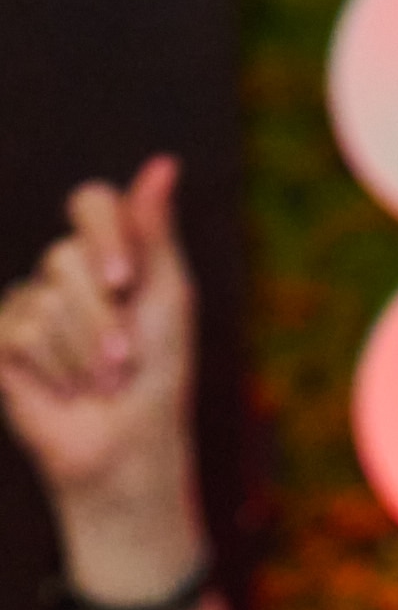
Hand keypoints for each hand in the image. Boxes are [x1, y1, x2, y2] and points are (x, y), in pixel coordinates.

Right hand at [0, 156, 195, 508]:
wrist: (129, 447)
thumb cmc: (159, 377)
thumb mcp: (168, 300)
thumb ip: (156, 233)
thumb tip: (164, 162)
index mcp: (106, 254)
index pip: (91, 202)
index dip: (104, 235)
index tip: (125, 281)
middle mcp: (61, 271)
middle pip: (67, 257)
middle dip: (105, 319)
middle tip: (124, 362)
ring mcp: (27, 303)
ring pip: (45, 299)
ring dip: (84, 353)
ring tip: (101, 385)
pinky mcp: (1, 339)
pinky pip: (18, 332)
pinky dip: (55, 369)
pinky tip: (67, 391)